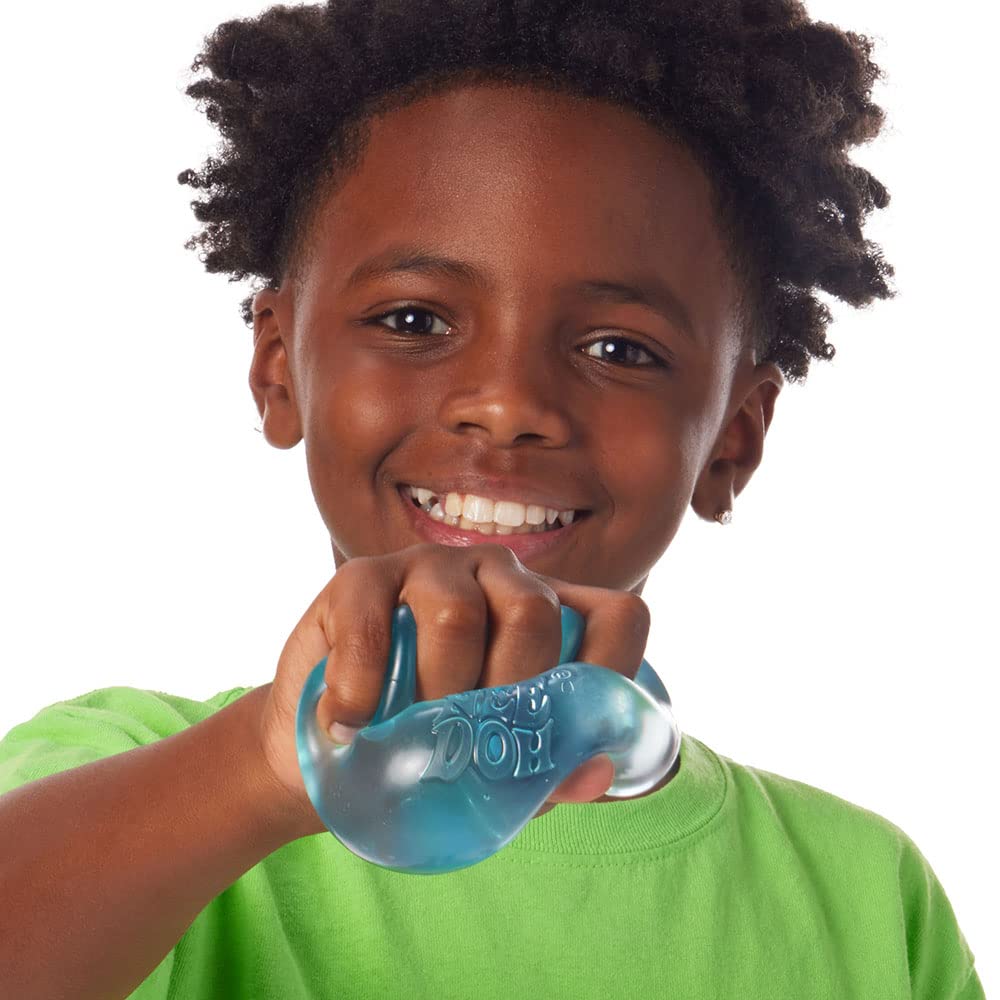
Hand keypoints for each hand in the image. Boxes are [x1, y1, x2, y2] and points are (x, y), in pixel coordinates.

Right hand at [257, 542, 651, 833]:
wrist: (329, 757)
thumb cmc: (429, 752)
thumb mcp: (496, 771)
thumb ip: (548, 769)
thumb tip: (595, 774)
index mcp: (548, 617)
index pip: (617, 617)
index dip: (614, 670)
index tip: (583, 735)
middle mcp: (499, 578)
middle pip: (535, 612)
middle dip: (510, 692)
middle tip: (473, 741)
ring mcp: (429, 569)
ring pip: (458, 613)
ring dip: (434, 692)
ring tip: (407, 735)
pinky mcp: (361, 578)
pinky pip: (371, 623)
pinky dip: (360, 690)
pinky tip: (351, 727)